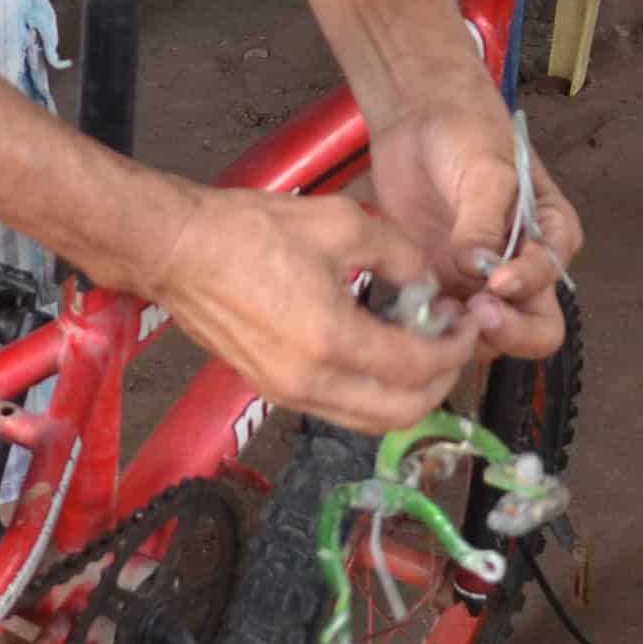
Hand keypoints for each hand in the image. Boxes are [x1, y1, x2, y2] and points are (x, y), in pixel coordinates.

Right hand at [141, 185, 480, 433]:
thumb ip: (402, 254)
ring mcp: (288, 394)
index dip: (455, 347)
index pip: (418, 368)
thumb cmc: (250, 230)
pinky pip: (342, 410)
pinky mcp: (273, 391)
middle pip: (402, 413)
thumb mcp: (343, 222)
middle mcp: (310, 382)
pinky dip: (373, 391)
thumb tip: (430, 284)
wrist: (177, 250)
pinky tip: (380, 350)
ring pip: (372, 421)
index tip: (465, 319)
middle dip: (441, 380)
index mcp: (330, 339)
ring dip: (408, 392)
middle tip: (451, 340)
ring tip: (420, 346)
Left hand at [364, 88, 582, 362]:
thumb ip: (485, 223)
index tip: (493, 282)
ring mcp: (481, 282)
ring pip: (488, 337)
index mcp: (551, 237)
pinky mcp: (443, 285)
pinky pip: (445, 324)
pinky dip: (431, 328)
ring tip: (434, 309)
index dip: (525, 288)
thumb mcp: (486, 171)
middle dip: (506, 332)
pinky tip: (412, 308)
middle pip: (534, 330)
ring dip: (464, 334)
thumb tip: (480, 270)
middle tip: (470, 312)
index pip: (551, 282)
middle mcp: (523, 270)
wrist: (418, 118)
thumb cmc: (467, 133)